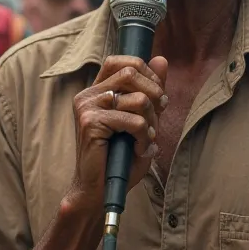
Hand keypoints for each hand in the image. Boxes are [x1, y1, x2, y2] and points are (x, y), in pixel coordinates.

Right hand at [68, 54, 168, 211]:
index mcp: (97, 91)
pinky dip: (144, 136)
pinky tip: (140, 148)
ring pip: (137, 98)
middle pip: (131, 72)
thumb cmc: (120, 158)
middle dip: (155, 94)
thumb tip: (162, 59)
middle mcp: (88, 95)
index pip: (122, 61)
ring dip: (151, 120)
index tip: (158, 97)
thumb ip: (150, 90)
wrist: (98, 190)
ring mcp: (87, 107)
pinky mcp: (90, 123)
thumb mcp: (142, 120)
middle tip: (158, 116)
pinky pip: (133, 120)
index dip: (146, 73)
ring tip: (147, 138)